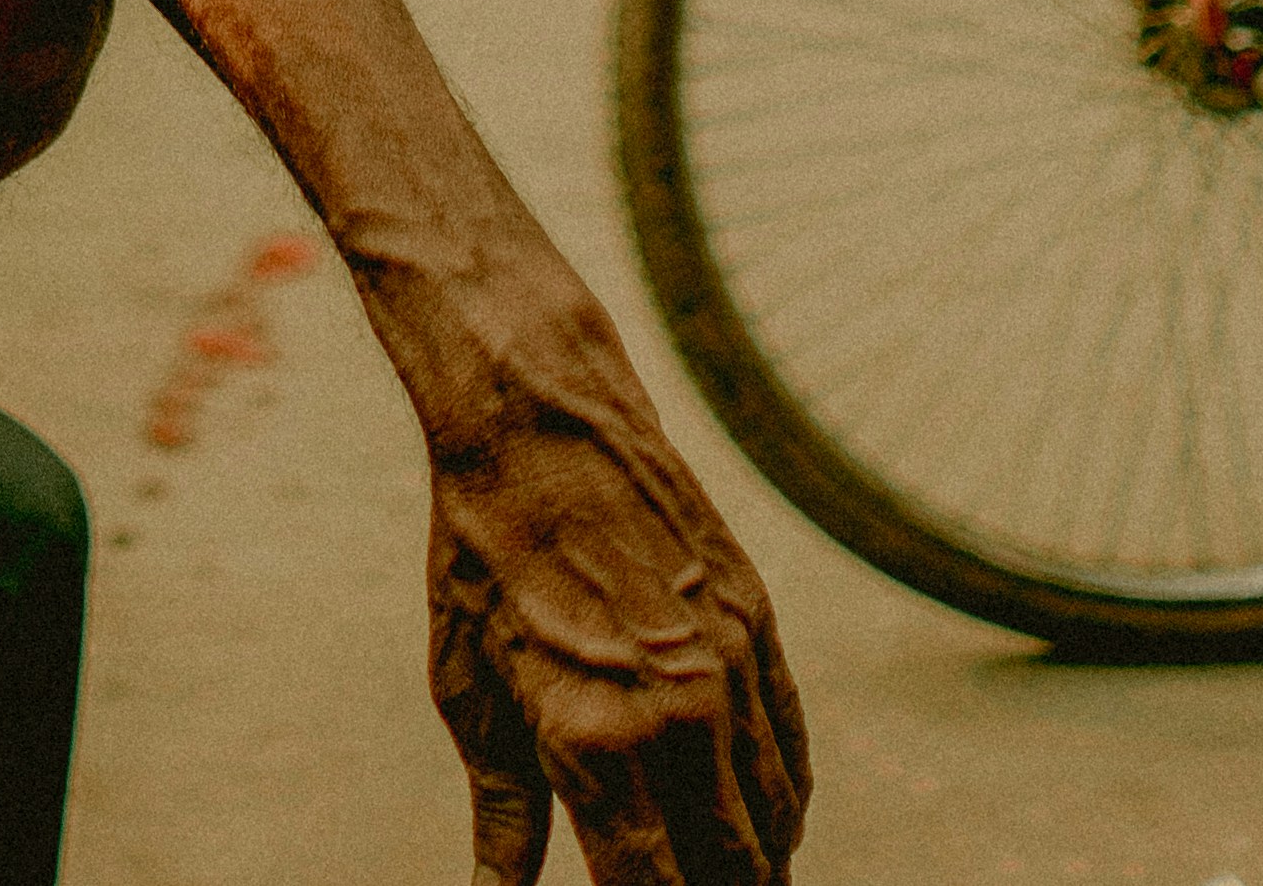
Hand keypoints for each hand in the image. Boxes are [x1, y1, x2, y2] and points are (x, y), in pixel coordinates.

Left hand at [430, 361, 806, 883]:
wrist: (541, 422)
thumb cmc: (483, 558)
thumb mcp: (470, 693)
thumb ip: (503, 817)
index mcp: (598, 745)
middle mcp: (682, 719)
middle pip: (733, 875)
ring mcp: (734, 673)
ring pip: (775, 826)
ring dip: (754, 871)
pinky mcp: (763, 631)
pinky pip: (792, 756)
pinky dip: (782, 809)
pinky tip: (764, 838)